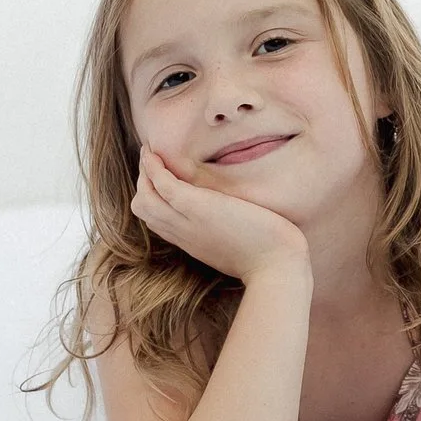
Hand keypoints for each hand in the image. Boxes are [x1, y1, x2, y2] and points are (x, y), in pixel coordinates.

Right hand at [129, 143, 308, 283]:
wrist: (277, 268)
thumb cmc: (268, 258)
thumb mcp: (238, 246)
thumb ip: (226, 234)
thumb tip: (233, 224)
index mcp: (193, 242)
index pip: (158, 221)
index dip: (152, 200)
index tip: (158, 182)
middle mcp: (184, 234)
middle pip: (144, 209)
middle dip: (143, 183)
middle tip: (151, 163)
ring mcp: (188, 221)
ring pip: (146, 198)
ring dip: (144, 172)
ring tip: (149, 153)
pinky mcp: (197, 207)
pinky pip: (163, 185)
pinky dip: (153, 168)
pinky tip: (153, 154)